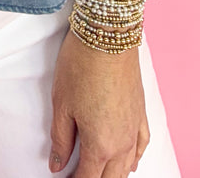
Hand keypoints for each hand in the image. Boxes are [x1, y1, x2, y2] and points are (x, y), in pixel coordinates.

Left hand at [48, 28, 149, 177]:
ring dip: (112, 174)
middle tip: (77, 176)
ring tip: (97, 173)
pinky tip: (130, 163)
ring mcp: (135, 128)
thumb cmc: (81, 66)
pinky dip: (134, 159)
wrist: (108, 35)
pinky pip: (142, 147)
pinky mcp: (142, 113)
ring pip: (127, 167)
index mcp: (101, 145)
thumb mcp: (62, 105)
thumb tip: (57, 165)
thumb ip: (61, 139)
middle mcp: (122, 143)